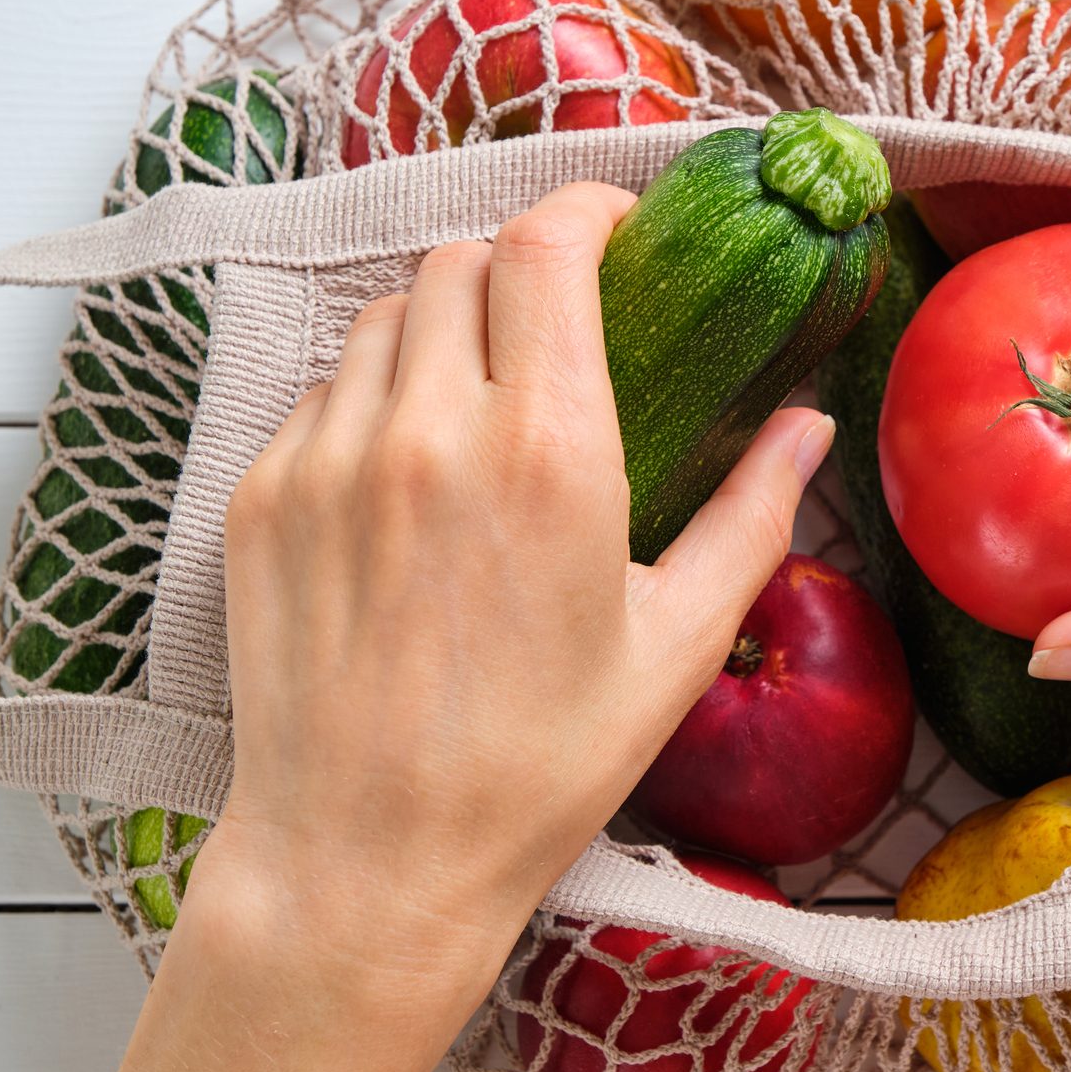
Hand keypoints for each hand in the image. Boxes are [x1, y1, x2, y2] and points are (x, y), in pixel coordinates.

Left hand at [97, 182, 832, 1071]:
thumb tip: (808, 424)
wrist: (367, 862)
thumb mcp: (676, 645)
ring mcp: (329, 461)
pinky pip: (323, 393)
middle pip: (463, 261)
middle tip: (560, 326)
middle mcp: (430, 432)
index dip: (587, 208)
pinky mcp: (263, 501)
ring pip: (387, 318)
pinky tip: (410, 473)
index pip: (548, 246)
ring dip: (445, 326)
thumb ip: (753, 514)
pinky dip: (375, 397)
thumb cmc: (539, 766)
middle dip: (521, 269)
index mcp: (549, 453)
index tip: (619, 228)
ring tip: (483, 399)